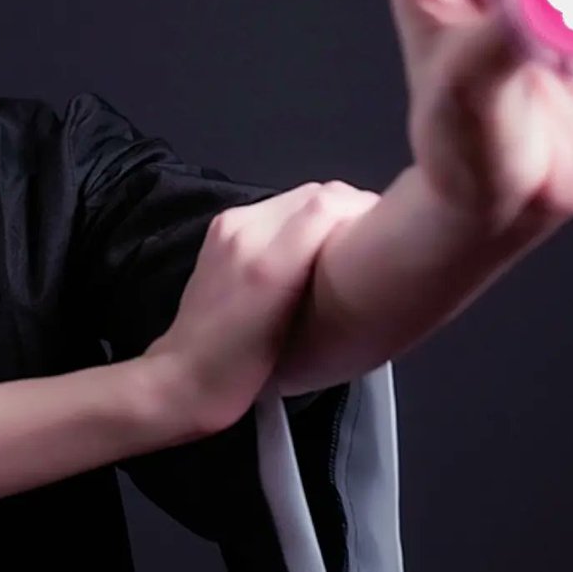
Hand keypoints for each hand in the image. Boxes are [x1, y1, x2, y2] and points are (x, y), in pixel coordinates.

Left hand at [144, 181, 379, 436]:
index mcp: (268, 265)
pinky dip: (302, 218)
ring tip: (344, 244)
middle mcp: (244, 233)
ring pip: (300, 196)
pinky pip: (277, 208)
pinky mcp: (222, 227)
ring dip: (328, 212)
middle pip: (318, 193)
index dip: (365, 211)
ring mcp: (230, 226)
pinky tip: (310, 247)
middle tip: (372, 240)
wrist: (184, 378)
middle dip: (352, 210)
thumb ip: (335, 291)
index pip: (329, 202)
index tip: (388, 233)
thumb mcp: (305, 344)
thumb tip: (370, 254)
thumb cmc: (245, 375)